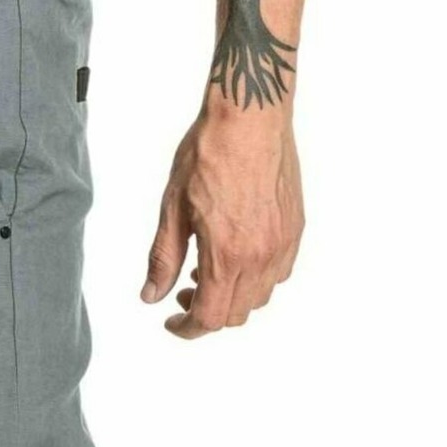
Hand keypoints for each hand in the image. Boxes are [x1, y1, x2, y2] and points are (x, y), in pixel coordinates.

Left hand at [142, 107, 303, 338]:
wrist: (250, 116)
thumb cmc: (209, 153)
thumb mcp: (172, 209)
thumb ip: (163, 259)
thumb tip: (151, 296)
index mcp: (227, 255)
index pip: (209, 318)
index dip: (187, 329)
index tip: (173, 323)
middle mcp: (260, 256)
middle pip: (235, 314)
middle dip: (206, 314)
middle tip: (184, 291)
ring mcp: (282, 243)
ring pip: (259, 298)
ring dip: (232, 297)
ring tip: (209, 270)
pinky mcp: (295, 228)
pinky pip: (279, 273)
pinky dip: (256, 279)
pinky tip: (237, 256)